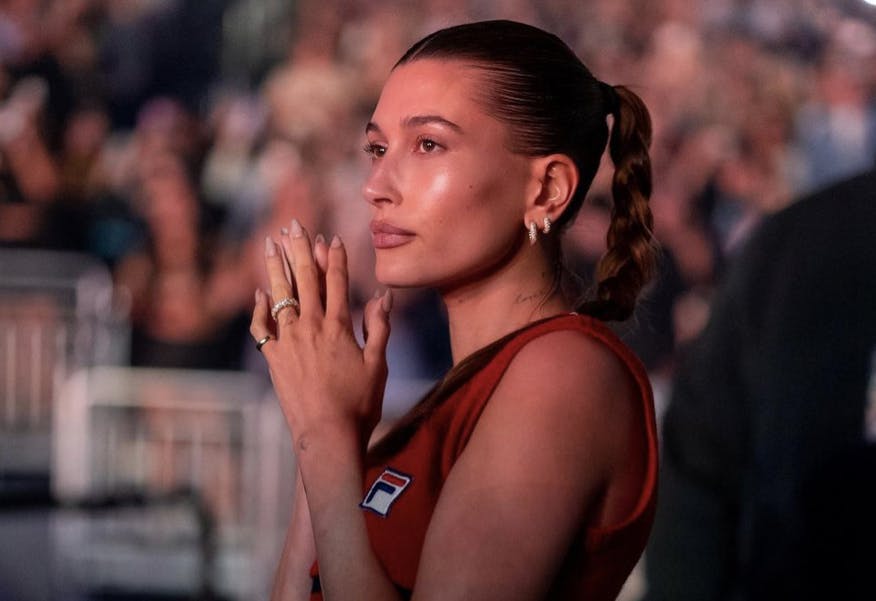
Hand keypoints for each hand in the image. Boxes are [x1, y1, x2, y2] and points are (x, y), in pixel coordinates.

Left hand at [250, 219, 391, 452]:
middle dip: (301, 249)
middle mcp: (311, 328)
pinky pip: (262, 327)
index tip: (330, 237)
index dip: (334, 258)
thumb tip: (383, 295)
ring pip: (280, 295)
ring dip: (276, 268)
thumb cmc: (359, 403)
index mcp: (339, 328)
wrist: (326, 434)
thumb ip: (380, 327)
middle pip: (305, 279)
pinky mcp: (273, 358)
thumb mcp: (378, 364)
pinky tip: (259, 292)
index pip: (337, 282)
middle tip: (294, 225)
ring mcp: (289, 342)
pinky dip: (259, 308)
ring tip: (270, 243)